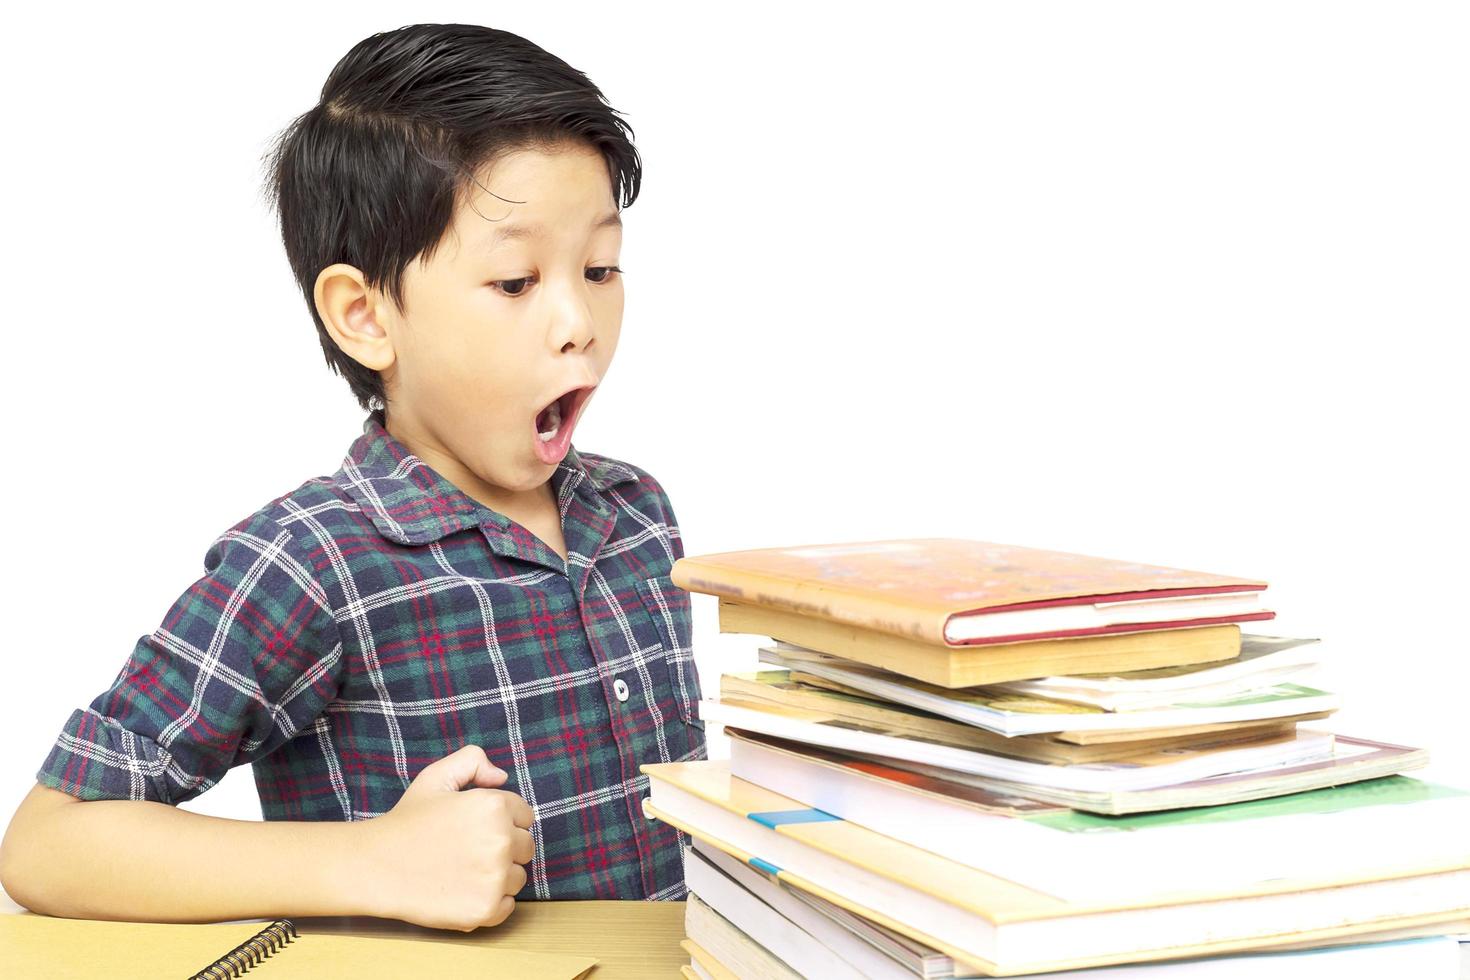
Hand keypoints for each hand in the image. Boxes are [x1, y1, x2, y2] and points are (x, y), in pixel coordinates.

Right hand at [362, 744, 534, 930]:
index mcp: (495, 806)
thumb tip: (501, 777)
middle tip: (468, 851)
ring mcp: (495, 878)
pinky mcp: (486, 909)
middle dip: (504, 848)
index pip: (524, 816)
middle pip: (525, 847)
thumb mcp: (436, 777)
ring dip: (498, 876)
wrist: (376, 866)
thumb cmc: (407, 822)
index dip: (502, 821)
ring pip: (517, 877)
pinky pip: (507, 906)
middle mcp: (501, 841)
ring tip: (463, 871)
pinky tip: (463, 891)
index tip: (476, 829)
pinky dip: (491, 903)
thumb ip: (473, 761)